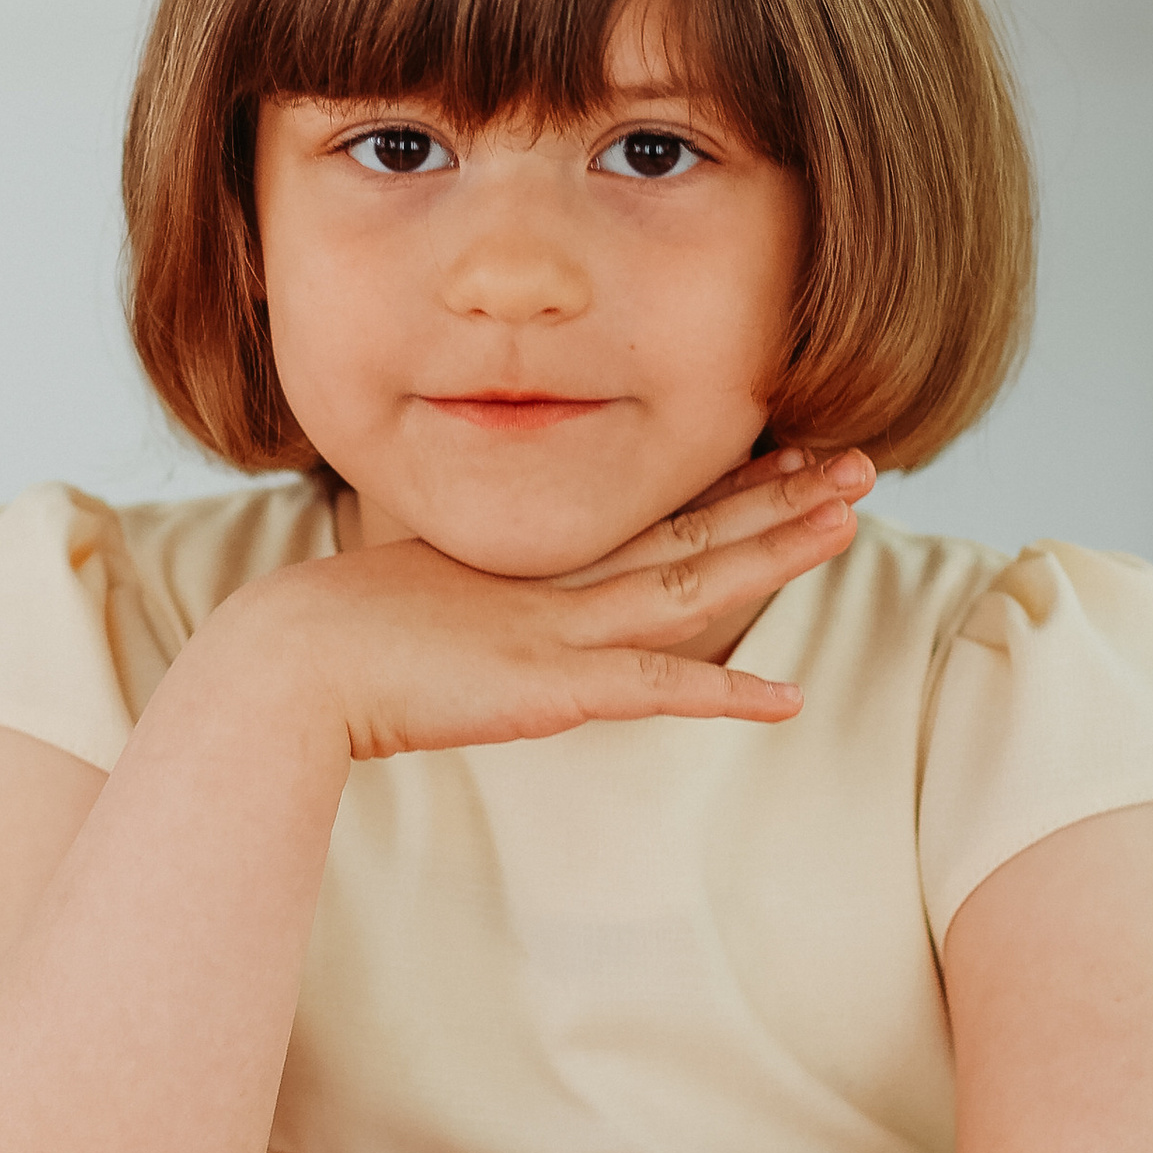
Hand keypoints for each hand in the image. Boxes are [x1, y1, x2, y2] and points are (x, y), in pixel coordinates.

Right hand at [219, 445, 874, 762]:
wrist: (292, 658)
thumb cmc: (335, 636)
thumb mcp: (420, 597)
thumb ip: (471, 595)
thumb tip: (480, 604)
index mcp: (538, 556)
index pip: (655, 512)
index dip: (732, 486)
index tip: (794, 454)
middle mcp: (562, 579)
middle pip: (694, 530)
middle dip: (782, 496)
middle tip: (859, 463)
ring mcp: (562, 628)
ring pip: (694, 585)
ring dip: (774, 554)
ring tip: (848, 523)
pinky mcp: (553, 687)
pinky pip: (658, 688)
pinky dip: (726, 694)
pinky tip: (788, 698)